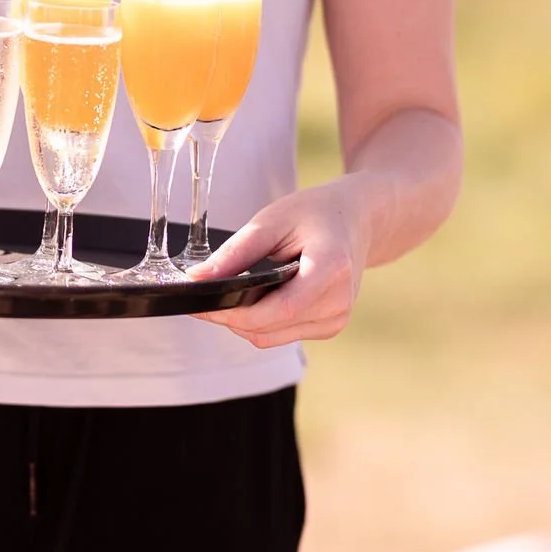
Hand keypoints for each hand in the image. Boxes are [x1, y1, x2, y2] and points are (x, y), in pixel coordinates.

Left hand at [186, 177, 371, 348]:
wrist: (353, 220)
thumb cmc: (315, 214)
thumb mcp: (271, 221)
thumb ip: (234, 253)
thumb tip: (197, 279)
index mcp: (332, 269)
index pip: (278, 309)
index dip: (234, 312)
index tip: (201, 303)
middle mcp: (339, 301)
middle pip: (269, 328)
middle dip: (230, 316)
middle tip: (205, 294)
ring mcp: (337, 318)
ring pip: (270, 338)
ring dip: (243, 321)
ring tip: (233, 291)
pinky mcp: (330, 327)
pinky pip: (281, 336)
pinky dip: (261, 322)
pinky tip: (258, 297)